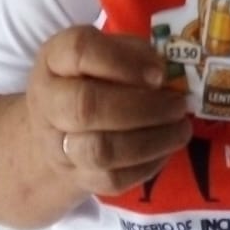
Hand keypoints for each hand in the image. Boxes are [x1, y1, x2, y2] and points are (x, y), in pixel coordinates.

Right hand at [26, 25, 191, 196]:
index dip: (123, 61)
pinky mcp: (77, 177)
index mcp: (55, 58)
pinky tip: (166, 148)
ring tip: (181, 128)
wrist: (57, 130)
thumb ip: (134, 53)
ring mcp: (57, 144)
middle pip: (86, 107)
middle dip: (142, 107)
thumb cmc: (94, 78)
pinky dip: (148, 165)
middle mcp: (48, 100)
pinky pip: (112, 179)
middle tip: (177, 105)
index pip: (79, 51)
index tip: (159, 73)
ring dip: (150, 140)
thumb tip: (164, 71)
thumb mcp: (108, 50)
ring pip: (100, 150)